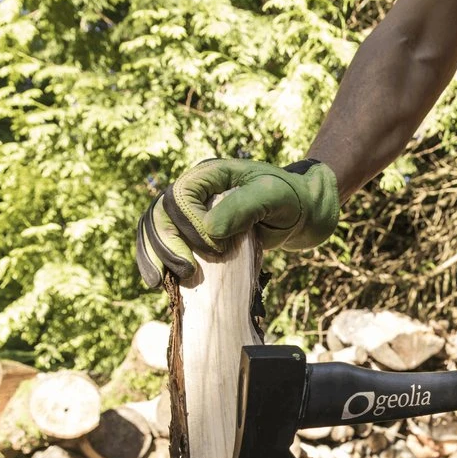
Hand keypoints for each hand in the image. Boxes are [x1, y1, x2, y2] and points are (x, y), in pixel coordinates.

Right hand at [135, 158, 339, 287]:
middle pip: (159, 214)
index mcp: (209, 175)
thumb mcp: (274, 197)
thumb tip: (209, 230)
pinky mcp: (196, 236)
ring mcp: (192, 215)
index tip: (216, 247)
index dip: (189, 224)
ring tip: (160, 282)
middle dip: (166, 244)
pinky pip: (167, 245)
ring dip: (154, 255)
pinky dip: (160, 262)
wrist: (302, 213)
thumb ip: (245, 207)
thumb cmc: (291, 199)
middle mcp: (195, 193)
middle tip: (187, 271)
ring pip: (155, 230)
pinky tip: (161, 282)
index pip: (179, 197)